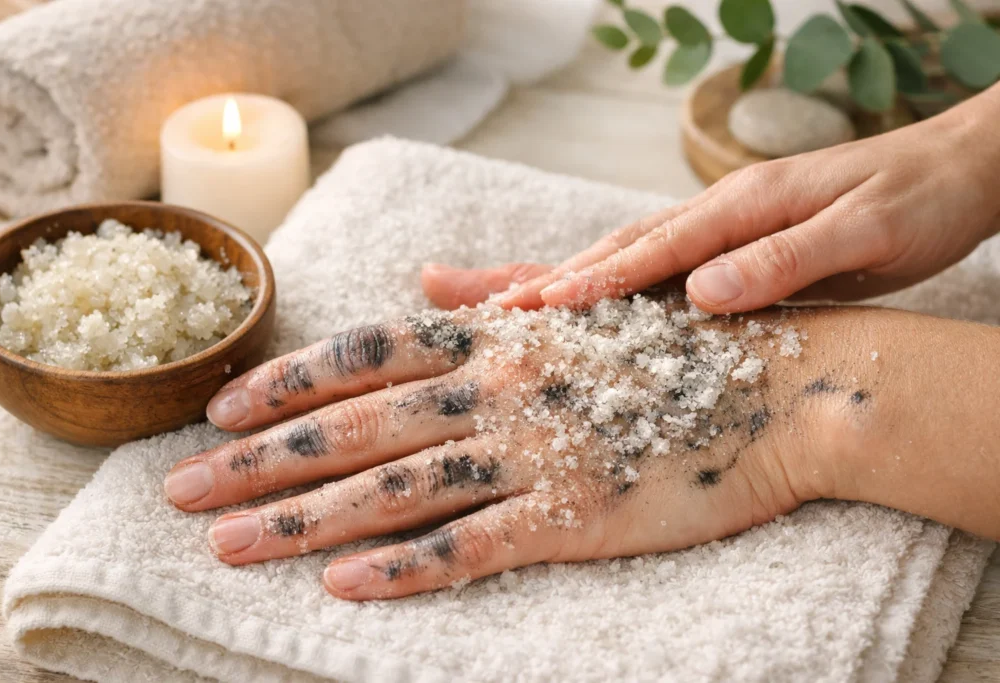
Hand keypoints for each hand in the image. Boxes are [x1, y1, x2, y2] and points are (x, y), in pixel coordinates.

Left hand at [164, 296, 835, 599]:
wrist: (784, 389)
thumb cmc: (683, 341)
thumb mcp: (587, 302)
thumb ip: (501, 293)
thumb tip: (434, 284)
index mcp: (499, 338)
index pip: (365, 356)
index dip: (287, 384)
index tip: (221, 410)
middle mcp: (498, 390)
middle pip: (354, 428)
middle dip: (260, 462)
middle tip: (182, 492)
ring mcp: (533, 455)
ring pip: (393, 491)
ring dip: (304, 522)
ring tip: (228, 547)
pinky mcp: (574, 519)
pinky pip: (472, 546)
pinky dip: (404, 567)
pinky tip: (342, 587)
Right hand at [422, 86, 999, 313]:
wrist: (958, 172)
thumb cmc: (917, 202)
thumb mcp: (866, 233)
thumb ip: (785, 262)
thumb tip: (702, 291)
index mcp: (739, 210)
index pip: (644, 254)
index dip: (581, 285)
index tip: (521, 314)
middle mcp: (715, 215)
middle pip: (608, 247)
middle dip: (536, 278)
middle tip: (459, 296)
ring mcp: (718, 229)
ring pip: (621, 256)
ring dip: (557, 280)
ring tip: (488, 302)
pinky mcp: (730, 248)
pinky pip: (651, 270)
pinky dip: (603, 287)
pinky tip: (575, 307)